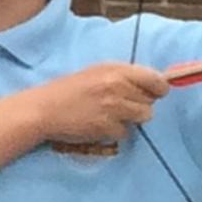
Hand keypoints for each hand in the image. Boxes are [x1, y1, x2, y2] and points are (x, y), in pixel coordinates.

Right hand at [27, 60, 166, 158]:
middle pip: (150, 101)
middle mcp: (117, 87)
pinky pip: (124, 132)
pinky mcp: (107, 127)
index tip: (156, 93)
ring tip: (111, 116)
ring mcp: (113, 108)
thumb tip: (151, 83)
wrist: (42, 109)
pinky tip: (98, 125)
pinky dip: (114, 131)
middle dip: (139, 104)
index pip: (155, 79)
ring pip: (143, 116)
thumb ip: (122, 75)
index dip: (159, 88)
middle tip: (121, 105)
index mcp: (116, 70)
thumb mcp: (95, 72)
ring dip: (131, 119)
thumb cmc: (67, 90)